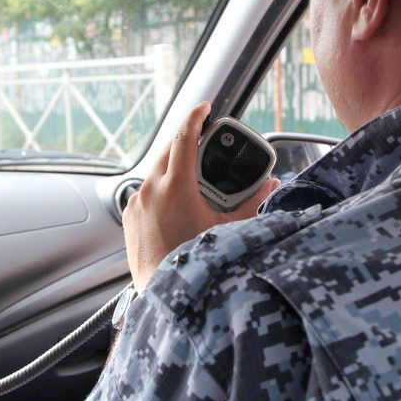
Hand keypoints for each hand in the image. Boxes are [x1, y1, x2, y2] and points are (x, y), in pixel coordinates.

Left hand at [123, 102, 280, 292]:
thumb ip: (252, 203)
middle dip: (185, 141)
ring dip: (172, 166)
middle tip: (203, 141)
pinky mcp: (129, 217)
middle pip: (168, 150)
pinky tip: (175, 201)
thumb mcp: (228, 229)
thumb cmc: (196, 263)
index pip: (184, 138)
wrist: (164, 294)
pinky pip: (145, 191)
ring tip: (192, 175)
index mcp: (175, 187)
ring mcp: (136, 203)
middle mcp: (151, 190)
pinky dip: (160, 188)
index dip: (195, 117)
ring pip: (154, 171)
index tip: (205, 107)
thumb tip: (272, 185)